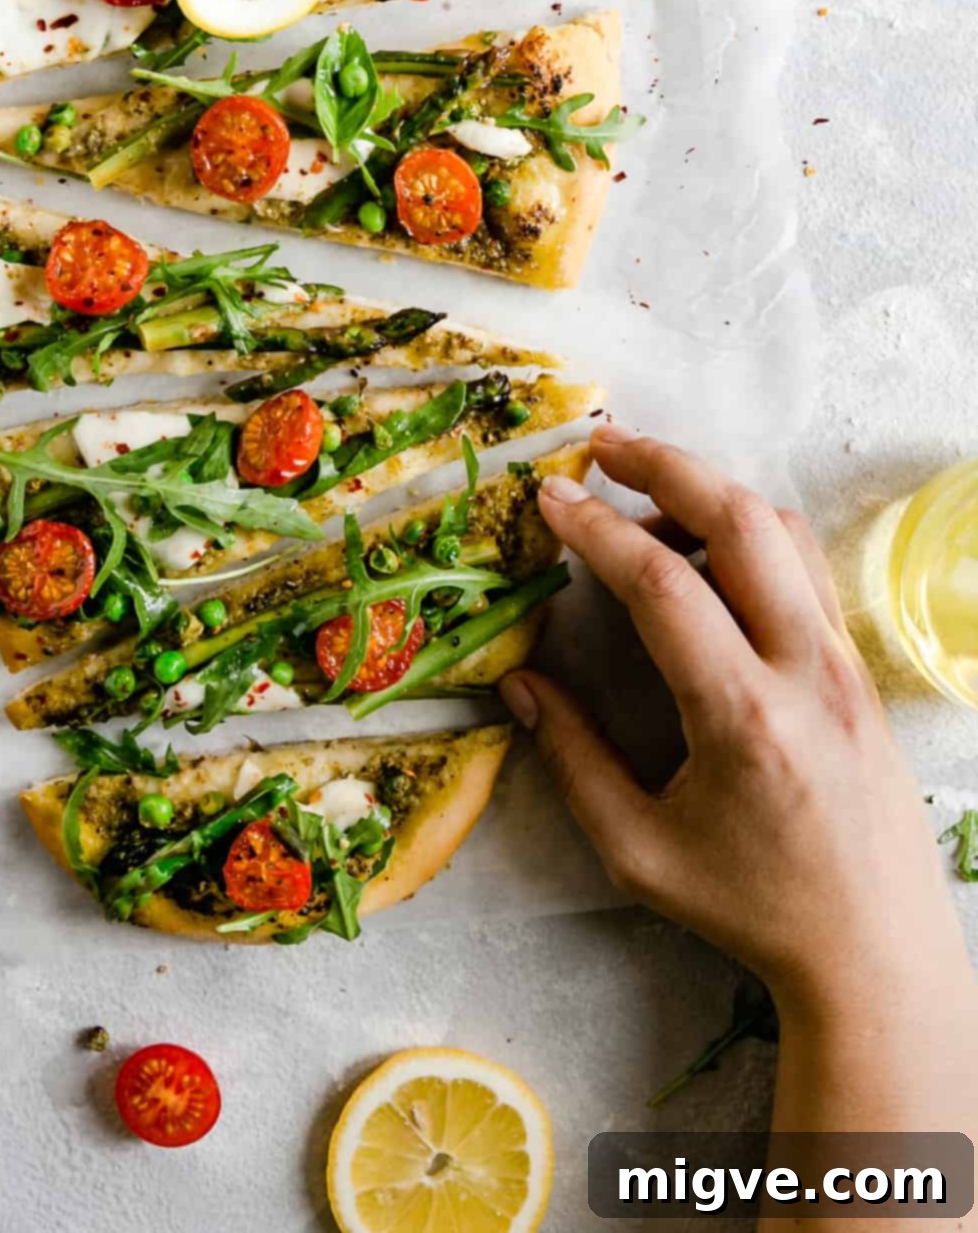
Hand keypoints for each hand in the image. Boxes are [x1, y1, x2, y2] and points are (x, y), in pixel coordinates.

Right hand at [500, 423, 969, 1025]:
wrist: (874, 948)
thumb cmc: (751, 907)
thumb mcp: (639, 850)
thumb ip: (572, 760)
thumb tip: (520, 684)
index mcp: (742, 714)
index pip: (664, 584)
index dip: (598, 529)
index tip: (548, 497)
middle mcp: (804, 668)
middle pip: (741, 520)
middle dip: (665, 466)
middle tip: (602, 447)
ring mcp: (842, 660)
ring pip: (784, 531)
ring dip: (713, 491)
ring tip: (646, 494)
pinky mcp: (859, 666)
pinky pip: (806, 567)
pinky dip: (753, 530)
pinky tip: (708, 548)